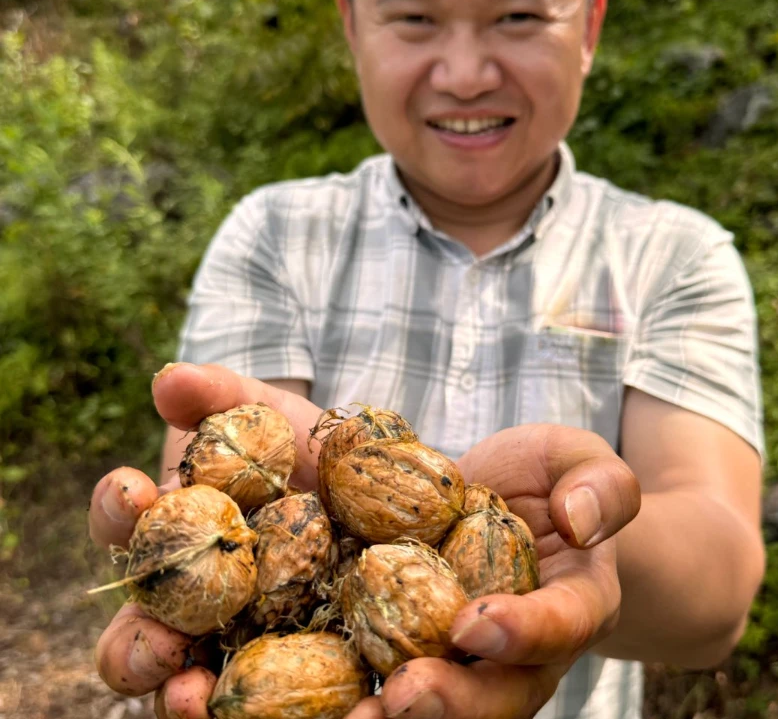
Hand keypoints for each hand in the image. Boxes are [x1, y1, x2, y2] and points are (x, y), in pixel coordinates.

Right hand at [89, 362, 320, 718]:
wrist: (371, 477)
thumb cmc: (300, 444)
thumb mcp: (264, 411)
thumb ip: (219, 394)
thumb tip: (169, 380)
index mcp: (172, 530)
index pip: (125, 526)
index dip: (119, 509)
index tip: (133, 489)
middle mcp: (189, 597)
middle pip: (138, 635)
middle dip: (135, 645)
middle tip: (155, 643)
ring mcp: (236, 639)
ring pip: (188, 685)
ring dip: (179, 698)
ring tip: (192, 699)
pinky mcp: (290, 669)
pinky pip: (269, 704)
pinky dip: (266, 714)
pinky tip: (299, 710)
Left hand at [365, 424, 640, 718]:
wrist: (514, 497)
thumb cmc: (552, 477)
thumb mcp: (580, 458)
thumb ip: (600, 484)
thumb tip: (579, 522)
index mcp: (578, 599)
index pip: (563, 624)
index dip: (524, 632)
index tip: (474, 622)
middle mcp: (531, 646)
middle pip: (505, 692)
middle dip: (456, 702)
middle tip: (405, 694)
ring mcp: (478, 655)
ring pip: (455, 704)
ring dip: (407, 716)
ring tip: (361, 716)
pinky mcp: (429, 645)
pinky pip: (404, 676)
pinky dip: (371, 692)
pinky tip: (336, 698)